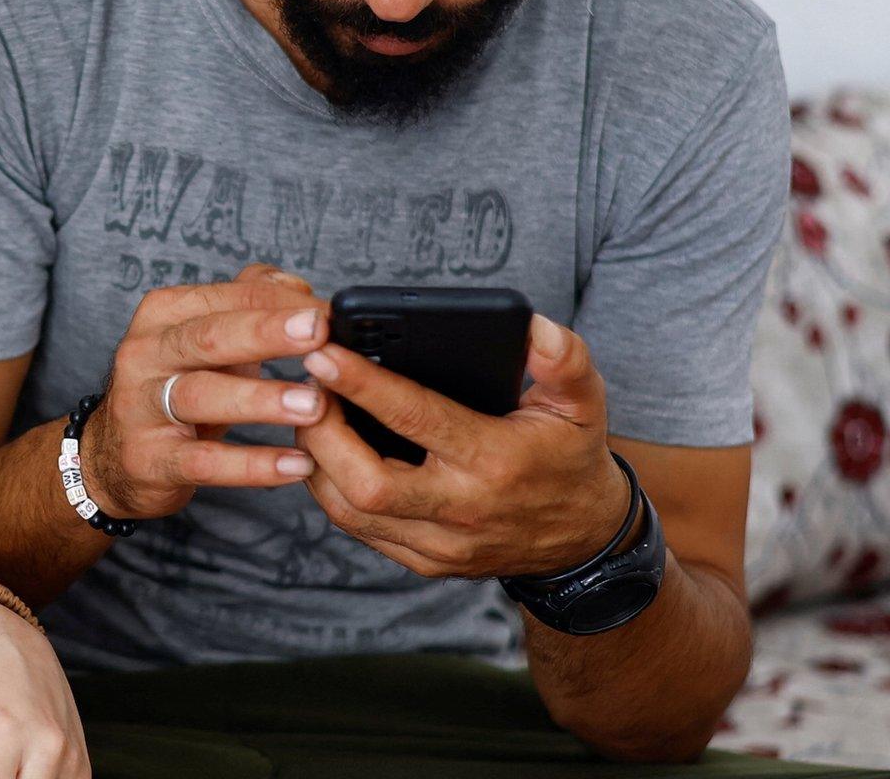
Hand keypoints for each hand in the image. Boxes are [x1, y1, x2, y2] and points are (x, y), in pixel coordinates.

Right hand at [81, 265, 327, 517]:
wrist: (112, 456)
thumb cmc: (174, 388)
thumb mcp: (205, 339)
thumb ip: (249, 304)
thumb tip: (298, 287)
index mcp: (164, 314)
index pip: (231, 297)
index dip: (284, 303)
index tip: (334, 314)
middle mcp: (145, 353)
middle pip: (210, 337)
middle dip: (268, 333)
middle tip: (320, 334)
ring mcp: (142, 407)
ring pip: (203, 396)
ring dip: (262, 399)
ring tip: (314, 405)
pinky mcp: (150, 459)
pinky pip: (205, 462)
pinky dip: (253, 466)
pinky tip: (297, 465)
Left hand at [294, 314, 632, 578]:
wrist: (584, 539)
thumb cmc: (571, 458)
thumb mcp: (582, 403)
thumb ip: (564, 360)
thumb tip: (534, 326)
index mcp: (496, 462)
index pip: (417, 419)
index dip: (363, 385)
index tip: (323, 354)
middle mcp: (462, 511)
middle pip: (365, 482)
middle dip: (321, 432)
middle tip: (305, 387)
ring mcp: (439, 544)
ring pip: (349, 510)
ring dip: (317, 459)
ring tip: (310, 412)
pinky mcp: (423, 562)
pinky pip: (357, 528)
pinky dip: (330, 488)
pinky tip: (325, 451)